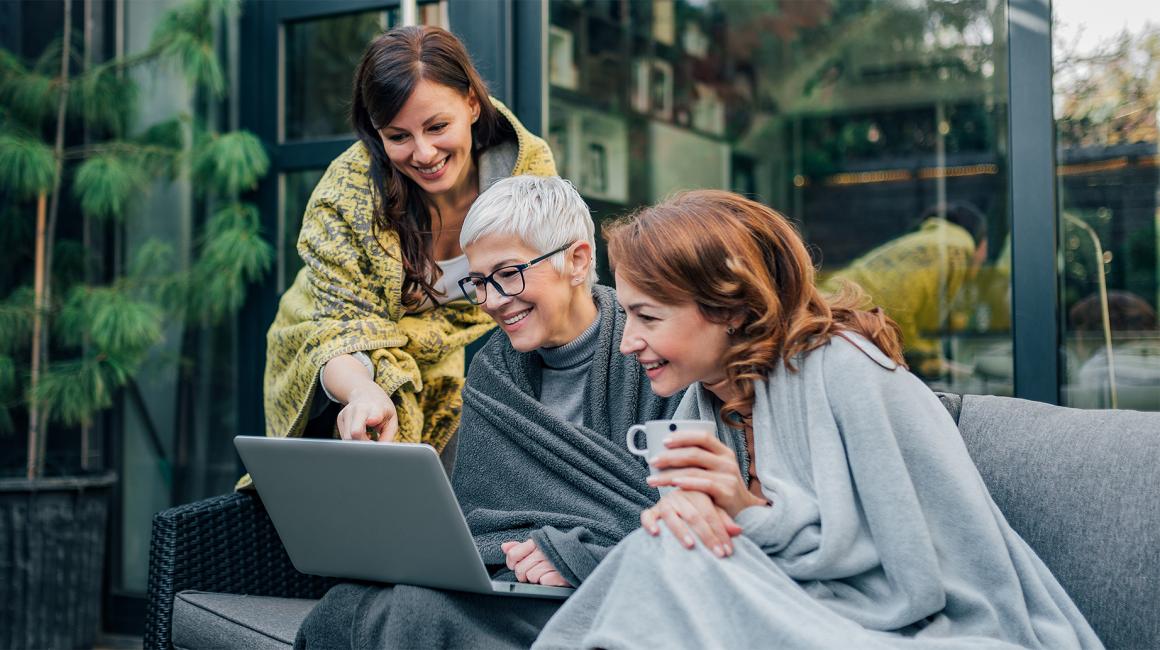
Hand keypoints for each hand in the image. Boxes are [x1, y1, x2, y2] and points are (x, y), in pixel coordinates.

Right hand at [336, 383, 397, 441]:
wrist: (366, 394)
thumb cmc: (381, 410)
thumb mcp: (391, 420)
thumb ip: (388, 436)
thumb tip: (379, 450)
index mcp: (377, 408)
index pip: (374, 414)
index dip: (373, 418)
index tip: (372, 421)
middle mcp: (360, 408)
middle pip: (355, 432)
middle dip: (363, 443)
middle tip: (372, 442)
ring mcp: (347, 412)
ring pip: (348, 438)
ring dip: (358, 442)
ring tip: (368, 435)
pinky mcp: (340, 417)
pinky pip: (344, 436)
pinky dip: (352, 439)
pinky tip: (360, 432)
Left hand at [500, 539, 571, 586]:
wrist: (581, 558)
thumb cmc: (555, 553)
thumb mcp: (537, 547)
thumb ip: (520, 548)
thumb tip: (504, 546)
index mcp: (536, 542)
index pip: (513, 554)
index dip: (512, 563)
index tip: (516, 565)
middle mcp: (544, 550)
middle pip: (520, 569)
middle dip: (524, 574)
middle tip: (533, 571)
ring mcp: (553, 561)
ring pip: (531, 577)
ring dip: (537, 578)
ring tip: (545, 573)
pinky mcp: (562, 573)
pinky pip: (544, 581)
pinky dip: (547, 582)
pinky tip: (552, 577)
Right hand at [641, 489, 741, 557]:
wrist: (678, 498)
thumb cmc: (699, 510)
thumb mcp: (713, 512)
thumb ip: (724, 521)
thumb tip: (739, 531)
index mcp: (698, 493)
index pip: (710, 514)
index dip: (720, 532)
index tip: (728, 551)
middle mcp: (681, 496)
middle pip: (694, 515)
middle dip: (707, 536)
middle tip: (717, 554)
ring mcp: (665, 503)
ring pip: (671, 516)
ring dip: (681, 530)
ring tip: (691, 545)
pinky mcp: (652, 511)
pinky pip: (647, 516)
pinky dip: (650, 523)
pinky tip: (656, 533)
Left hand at [646, 430, 767, 516]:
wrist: (745, 512)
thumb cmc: (721, 489)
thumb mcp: (713, 470)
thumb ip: (697, 462)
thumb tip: (665, 454)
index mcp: (723, 451)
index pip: (702, 437)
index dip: (682, 437)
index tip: (664, 441)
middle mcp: (727, 461)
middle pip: (694, 453)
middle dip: (669, 457)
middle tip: (652, 461)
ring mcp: (728, 476)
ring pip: (694, 470)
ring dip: (670, 474)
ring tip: (653, 479)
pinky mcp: (727, 492)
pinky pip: (704, 484)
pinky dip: (687, 483)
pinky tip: (673, 484)